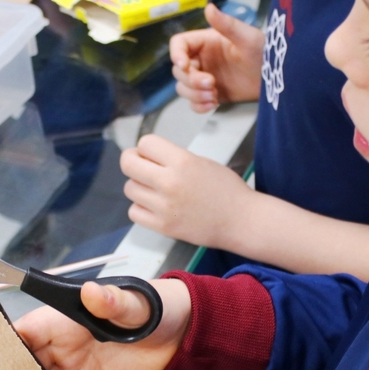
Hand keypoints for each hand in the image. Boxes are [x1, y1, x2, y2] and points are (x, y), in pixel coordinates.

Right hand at [15, 278, 190, 369]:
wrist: (180, 333)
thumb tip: (93, 292)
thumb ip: (112, 302)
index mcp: (63, 318)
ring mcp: (71, 364)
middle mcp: (60, 342)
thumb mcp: (133, 303)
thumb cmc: (155, 307)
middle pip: (23, 363)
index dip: (2, 347)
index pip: (22, 332)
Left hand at [121, 135, 251, 248]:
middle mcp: (169, 182)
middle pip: (128, 164)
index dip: (146, 147)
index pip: (145, 143)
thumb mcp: (202, 162)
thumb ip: (173, 158)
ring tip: (156, 190)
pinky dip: (141, 207)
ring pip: (129, 188)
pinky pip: (134, 212)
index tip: (152, 154)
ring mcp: (164, 207)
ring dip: (139, 186)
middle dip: (132, 161)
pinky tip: (155, 206)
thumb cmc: (226, 190)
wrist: (241, 221)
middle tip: (141, 166)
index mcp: (182, 161)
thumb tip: (147, 157)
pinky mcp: (163, 226)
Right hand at [170, 3, 263, 111]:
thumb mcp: (247, 37)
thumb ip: (226, 24)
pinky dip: (199, 106)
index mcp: (205, 42)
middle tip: (211, 84)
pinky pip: (194, 102)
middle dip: (191, 80)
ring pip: (184, 88)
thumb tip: (209, 7)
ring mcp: (205, 77)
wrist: (276, 78)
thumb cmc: (264, 52)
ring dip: (194, 94)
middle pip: (179, 71)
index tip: (185, 65)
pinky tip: (212, 104)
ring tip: (213, 95)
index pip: (179, 44)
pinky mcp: (211, 94)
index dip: (176, 54)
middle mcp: (202, 59)